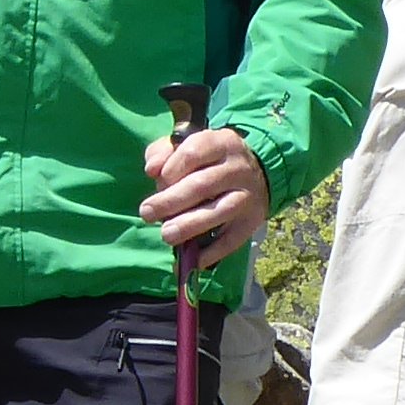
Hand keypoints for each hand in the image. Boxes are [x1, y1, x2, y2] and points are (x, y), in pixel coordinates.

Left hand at [140, 124, 270, 261]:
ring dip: (189, 225)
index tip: (156, 180)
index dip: (171, 168)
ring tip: (166, 235)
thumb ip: (164, 153)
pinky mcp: (252, 222)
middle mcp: (237, 168)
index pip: (193, 153)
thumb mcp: (188, 145)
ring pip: (218, 212)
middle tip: (147, 213)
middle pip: (202, 185)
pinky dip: (212, 252)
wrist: (257, 171)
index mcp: (221, 143)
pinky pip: (232, 240)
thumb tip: (152, 171)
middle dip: (171, 201)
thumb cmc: (209, 159)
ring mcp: (247, 196)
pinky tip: (192, 260)